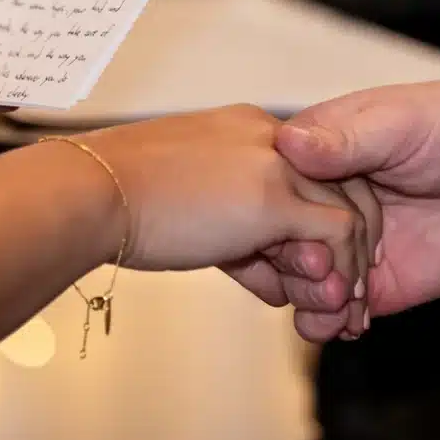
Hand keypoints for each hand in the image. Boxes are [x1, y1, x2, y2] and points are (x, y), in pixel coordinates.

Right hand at [79, 105, 381, 336]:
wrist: (91, 191)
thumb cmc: (119, 199)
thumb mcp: (189, 199)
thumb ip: (232, 224)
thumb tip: (258, 263)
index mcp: (249, 130)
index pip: (313, 174)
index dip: (319, 224)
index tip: (313, 267)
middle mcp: (271, 138)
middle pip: (341, 190)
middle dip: (346, 250)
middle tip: (338, 296)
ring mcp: (277, 165)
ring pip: (348, 214)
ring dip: (343, 270)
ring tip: (328, 308)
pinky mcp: (274, 198)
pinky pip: (336, 235)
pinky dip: (334, 273)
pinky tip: (310, 301)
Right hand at [245, 81, 439, 341]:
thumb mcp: (399, 122)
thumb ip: (345, 139)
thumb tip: (288, 142)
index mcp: (317, 152)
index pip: (265, 187)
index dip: (267, 213)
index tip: (277, 228)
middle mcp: (321, 202)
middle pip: (275, 242)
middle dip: (287, 264)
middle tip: (318, 270)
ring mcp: (344, 246)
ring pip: (297, 282)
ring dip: (305, 298)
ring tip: (336, 299)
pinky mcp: (372, 284)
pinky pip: (332, 312)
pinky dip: (327, 324)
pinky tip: (347, 320)